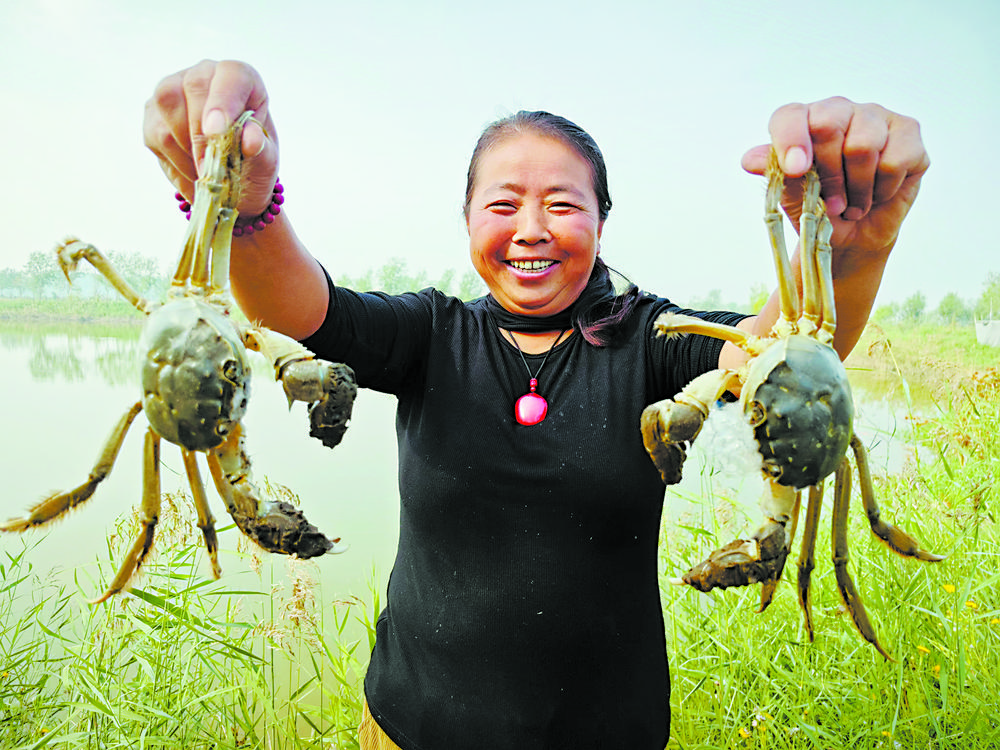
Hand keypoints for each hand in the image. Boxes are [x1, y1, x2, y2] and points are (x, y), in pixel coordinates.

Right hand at [143, 59, 278, 216]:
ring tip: (206, 174)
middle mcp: (205, 74)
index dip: (224, 101)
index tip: (217, 133)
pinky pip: (156, 134)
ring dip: (187, 150)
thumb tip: (250, 140)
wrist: (231, 181)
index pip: (232, 75)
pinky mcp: (153, 113)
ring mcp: (173, 89)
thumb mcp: (266, 160)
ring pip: (168, 107)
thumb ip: (260, 148)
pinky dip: (175, 161)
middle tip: (210, 169)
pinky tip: (192, 173)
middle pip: (193, 86)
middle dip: (201, 134)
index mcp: (240, 78)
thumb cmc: (253, 162)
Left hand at [741, 97, 929, 255]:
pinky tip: (877, 194)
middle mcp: (839, 110)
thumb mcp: (791, 197)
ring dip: (856, 188)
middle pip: (828, 125)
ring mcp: (876, 117)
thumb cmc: (818, 210)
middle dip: (828, 175)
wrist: (854, 236)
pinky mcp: (908, 132)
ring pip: (864, 145)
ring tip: (853, 204)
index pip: (790, 116)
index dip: (790, 140)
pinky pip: (896, 159)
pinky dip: (883, 188)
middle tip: (831, 203)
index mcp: (804, 121)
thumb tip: (749, 159)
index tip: (795, 170)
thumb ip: (774, 173)